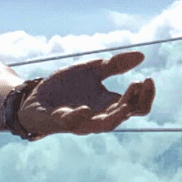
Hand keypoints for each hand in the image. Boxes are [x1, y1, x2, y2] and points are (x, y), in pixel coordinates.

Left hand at [19, 51, 156, 136]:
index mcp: (109, 104)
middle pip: (124, 116)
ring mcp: (80, 120)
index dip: (147, 96)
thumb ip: (114, 65)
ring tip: (125, 105)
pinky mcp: (59, 120)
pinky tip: (86, 109)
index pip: (137, 107)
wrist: (34, 95)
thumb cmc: (66, 87)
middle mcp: (98, 115)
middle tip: (137, 84)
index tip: (147, 78)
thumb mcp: (91, 70)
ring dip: (115, 116)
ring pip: (103, 125)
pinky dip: (79, 117)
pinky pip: (71, 123)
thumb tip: (141, 55)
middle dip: (134, 101)